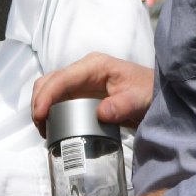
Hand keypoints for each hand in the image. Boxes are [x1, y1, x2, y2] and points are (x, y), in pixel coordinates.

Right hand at [32, 52, 153, 136]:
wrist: (157, 95)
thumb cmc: (148, 92)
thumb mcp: (138, 99)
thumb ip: (121, 105)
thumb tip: (99, 114)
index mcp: (94, 66)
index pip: (61, 78)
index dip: (46, 96)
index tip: (40, 116)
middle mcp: (82, 70)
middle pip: (49, 81)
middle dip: (39, 102)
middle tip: (40, 126)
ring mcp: (80, 81)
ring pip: (50, 89)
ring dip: (42, 106)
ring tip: (44, 128)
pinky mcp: (80, 92)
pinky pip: (58, 98)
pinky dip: (50, 110)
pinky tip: (53, 125)